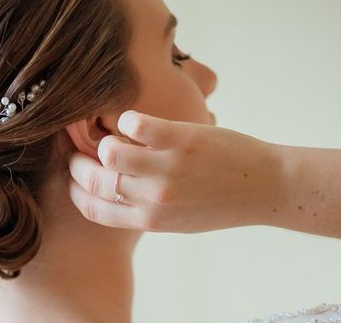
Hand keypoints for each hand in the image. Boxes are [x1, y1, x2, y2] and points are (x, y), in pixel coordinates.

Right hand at [67, 110, 284, 232]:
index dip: (75, 189)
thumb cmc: (221, 203)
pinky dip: (128, 119)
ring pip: (109, 151)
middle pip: (94, 180)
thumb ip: (146, 209)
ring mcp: (168, 169)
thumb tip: (115, 187)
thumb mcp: (179, 220)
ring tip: (113, 134)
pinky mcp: (183, 141)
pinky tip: (134, 120)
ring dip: (103, 139)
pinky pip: (136, 124)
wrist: (266, 188)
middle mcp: (155, 199)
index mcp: (150, 220)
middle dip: (77, 162)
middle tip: (79, 149)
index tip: (74, 175)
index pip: (93, 209)